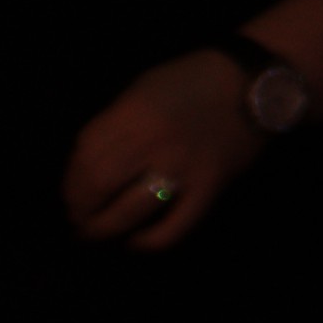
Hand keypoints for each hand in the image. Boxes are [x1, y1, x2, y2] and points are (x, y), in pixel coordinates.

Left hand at [64, 52, 270, 250]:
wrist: (252, 81)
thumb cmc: (193, 80)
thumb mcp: (144, 89)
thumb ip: (116, 123)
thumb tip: (87, 165)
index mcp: (133, 111)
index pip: (85, 155)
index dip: (70, 181)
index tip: (70, 193)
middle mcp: (153, 140)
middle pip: (99, 185)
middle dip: (81, 208)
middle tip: (78, 219)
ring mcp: (183, 167)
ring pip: (130, 211)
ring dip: (104, 228)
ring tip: (96, 233)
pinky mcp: (209, 187)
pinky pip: (174, 227)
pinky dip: (149, 242)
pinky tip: (136, 241)